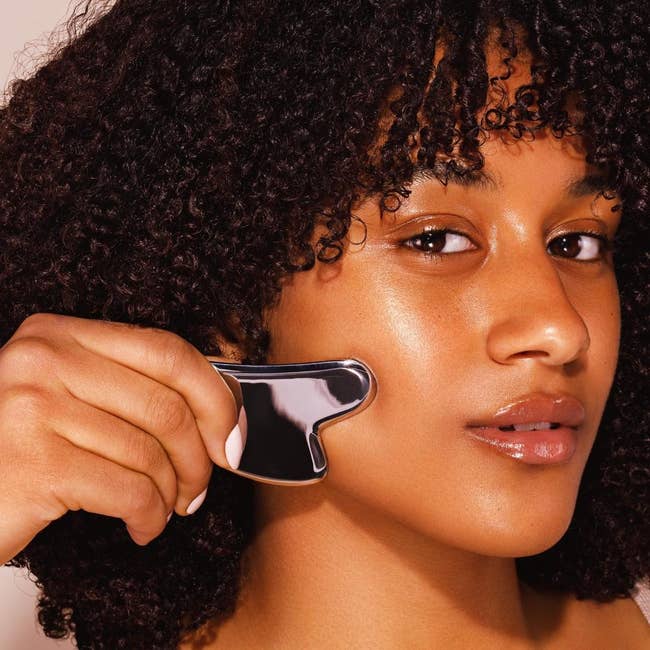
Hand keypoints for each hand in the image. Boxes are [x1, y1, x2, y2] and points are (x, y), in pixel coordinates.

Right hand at [0, 313, 237, 562]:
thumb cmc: (20, 452)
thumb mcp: (72, 402)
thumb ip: (132, 391)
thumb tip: (221, 410)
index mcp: (61, 334)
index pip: (167, 351)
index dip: (215, 395)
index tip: (232, 435)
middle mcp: (43, 360)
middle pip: (166, 404)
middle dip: (200, 456)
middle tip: (201, 485)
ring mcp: (31, 407)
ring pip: (150, 452)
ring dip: (173, 491)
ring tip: (167, 507)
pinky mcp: (31, 463)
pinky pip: (128, 490)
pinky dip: (149, 516)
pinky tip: (143, 526)